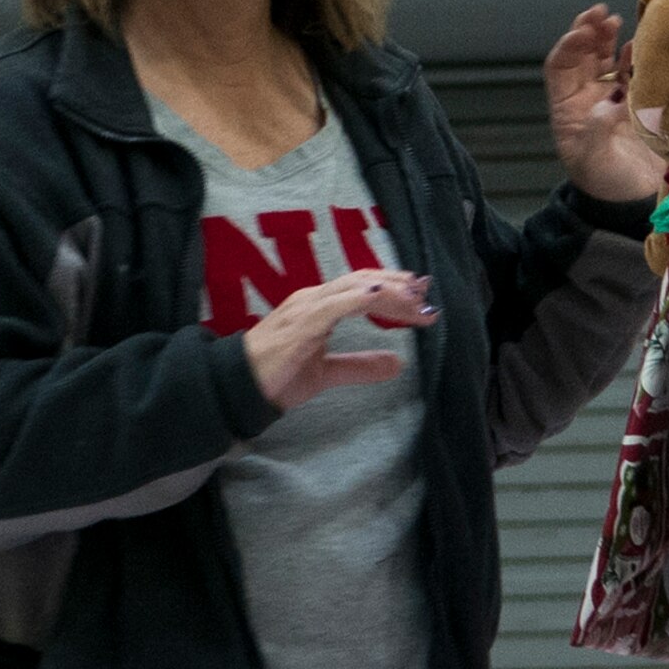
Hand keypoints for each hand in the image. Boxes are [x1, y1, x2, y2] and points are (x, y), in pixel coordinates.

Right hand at [243, 270, 436, 409]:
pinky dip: (359, 298)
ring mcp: (307, 307)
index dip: (394, 287)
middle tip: (428, 294)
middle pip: (365, 281)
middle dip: (399, 285)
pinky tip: (380, 297)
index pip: (363, 287)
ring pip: (355, 288)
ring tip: (416, 300)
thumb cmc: (277, 375)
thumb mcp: (328, 372)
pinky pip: (334, 305)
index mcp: (320, 306)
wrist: (240, 387)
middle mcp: (315, 299)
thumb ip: (360, 365)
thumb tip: (398, 365)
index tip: (421, 296)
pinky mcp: (301, 323)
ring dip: (389, 291)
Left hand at [543, 3, 661, 203]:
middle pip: (583, 56)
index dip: (569, 45)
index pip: (560, 67)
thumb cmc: (607, 185)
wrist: (636, 205)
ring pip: (608, 59)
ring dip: (611, 39)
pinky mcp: (639, 103)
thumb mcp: (595, 161)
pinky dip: (637, 56)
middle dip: (590, 32)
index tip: (584, 31)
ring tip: (618, 22)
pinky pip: (635, 72)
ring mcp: (613, 99)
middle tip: (603, 14)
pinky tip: (642, 45)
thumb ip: (598, 130)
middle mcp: (587, 99)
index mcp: (567, 110)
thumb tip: (613, 100)